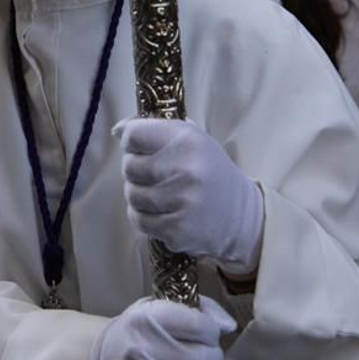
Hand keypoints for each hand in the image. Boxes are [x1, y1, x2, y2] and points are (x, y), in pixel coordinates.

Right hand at [88, 296, 234, 359]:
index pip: (201, 325)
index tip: (207, 334)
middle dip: (215, 357)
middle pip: (207, 357)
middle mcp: (142, 351)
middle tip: (208, 357)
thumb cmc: (134, 335)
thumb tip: (228, 326)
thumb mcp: (156, 308)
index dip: (212, 330)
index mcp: (144, 320)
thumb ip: (196, 308)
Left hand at [117, 118, 264, 273]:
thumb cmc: (209, 171)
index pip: (134, 134)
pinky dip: (144, 216)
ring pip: (132, 195)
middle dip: (135, 170)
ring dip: (139, 195)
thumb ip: (156, 129)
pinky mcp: (177, 230)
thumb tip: (117, 130)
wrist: (240, 215)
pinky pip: (139, 220)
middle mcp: (185, 169)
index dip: (131, 141)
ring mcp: (182, 202)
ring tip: (158, 193)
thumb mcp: (192, 139)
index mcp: (188, 140)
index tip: (140, 147)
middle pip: (129, 166)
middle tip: (152, 173)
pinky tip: (161, 211)